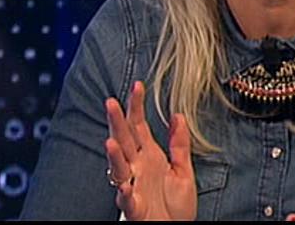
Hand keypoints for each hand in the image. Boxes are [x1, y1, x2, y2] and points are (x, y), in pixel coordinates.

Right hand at [104, 81, 196, 219]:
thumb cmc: (176, 206)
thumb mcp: (183, 170)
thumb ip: (179, 144)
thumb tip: (178, 116)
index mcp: (149, 156)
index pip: (138, 126)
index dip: (136, 106)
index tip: (137, 85)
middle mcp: (138, 168)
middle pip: (124, 140)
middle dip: (117, 122)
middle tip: (111, 102)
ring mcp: (134, 186)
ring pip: (119, 167)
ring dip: (114, 155)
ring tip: (111, 141)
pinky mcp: (135, 207)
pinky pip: (127, 199)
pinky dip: (124, 192)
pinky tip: (124, 185)